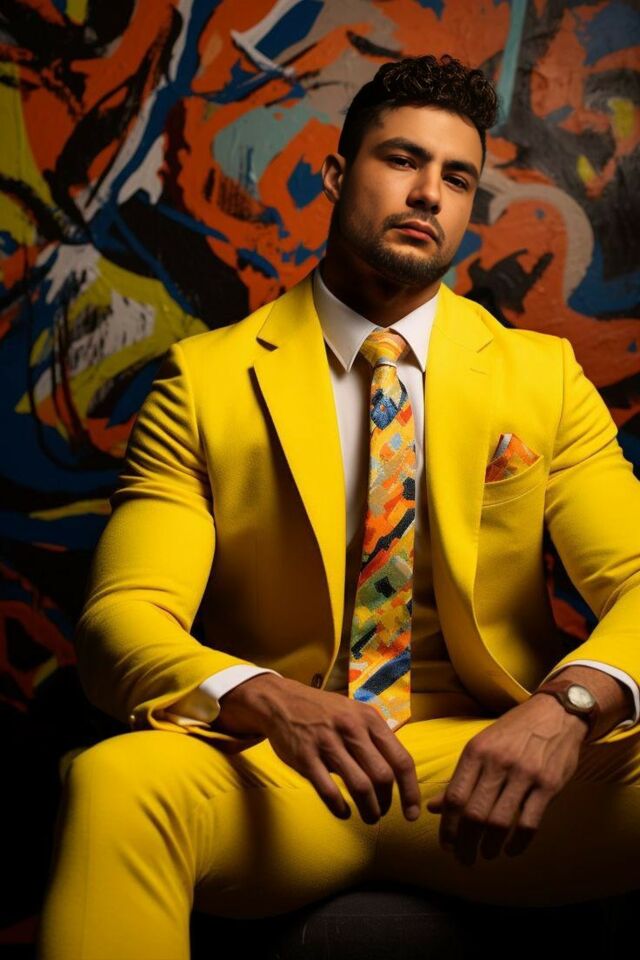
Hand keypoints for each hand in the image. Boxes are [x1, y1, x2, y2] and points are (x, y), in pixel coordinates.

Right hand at [214, 673, 421, 825]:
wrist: (281, 701)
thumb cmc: (325, 712)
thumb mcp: (355, 713)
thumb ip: (375, 738)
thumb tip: (398, 772)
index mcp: (369, 719)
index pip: (401, 760)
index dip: (411, 790)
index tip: (412, 812)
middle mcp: (351, 729)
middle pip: (383, 776)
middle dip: (387, 802)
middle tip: (382, 811)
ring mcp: (327, 743)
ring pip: (360, 787)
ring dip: (369, 810)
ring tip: (368, 817)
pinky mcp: (305, 757)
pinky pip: (329, 792)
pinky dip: (340, 809)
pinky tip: (344, 812)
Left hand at [425, 694, 588, 865]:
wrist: (556, 712)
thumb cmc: (513, 731)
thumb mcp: (482, 745)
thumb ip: (460, 777)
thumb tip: (433, 807)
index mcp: (476, 751)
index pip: (455, 796)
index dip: (448, 826)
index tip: (446, 844)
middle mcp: (498, 762)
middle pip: (474, 813)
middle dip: (465, 843)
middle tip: (463, 859)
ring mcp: (524, 774)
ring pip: (500, 821)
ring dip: (489, 846)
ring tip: (485, 854)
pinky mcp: (549, 784)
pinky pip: (529, 823)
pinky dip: (518, 843)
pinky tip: (510, 850)